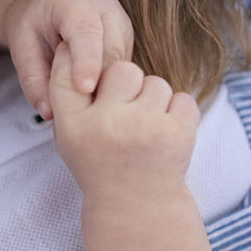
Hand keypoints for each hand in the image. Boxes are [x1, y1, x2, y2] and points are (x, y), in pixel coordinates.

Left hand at [0, 0, 133, 119]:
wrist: (44, 9)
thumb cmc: (31, 27)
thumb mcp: (21, 49)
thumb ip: (33, 80)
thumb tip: (49, 112)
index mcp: (75, 1)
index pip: (86, 32)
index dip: (86, 62)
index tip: (83, 89)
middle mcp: (106, 7)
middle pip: (109, 53)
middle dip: (96, 83)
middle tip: (73, 110)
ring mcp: (122, 22)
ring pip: (121, 65)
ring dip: (104, 87)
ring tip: (79, 99)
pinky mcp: (128, 41)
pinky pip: (124, 70)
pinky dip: (110, 86)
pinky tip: (91, 92)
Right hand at [47, 42, 198, 202]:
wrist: (137, 206)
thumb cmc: (100, 162)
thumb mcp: (71, 136)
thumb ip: (69, 97)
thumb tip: (70, 45)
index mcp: (74, 126)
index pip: (68, 73)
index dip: (77, 61)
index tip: (89, 69)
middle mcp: (106, 125)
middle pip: (121, 69)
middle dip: (127, 84)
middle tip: (126, 111)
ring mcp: (144, 128)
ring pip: (155, 82)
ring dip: (153, 100)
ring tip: (145, 128)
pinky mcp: (177, 133)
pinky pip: (182, 98)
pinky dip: (177, 112)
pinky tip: (164, 133)